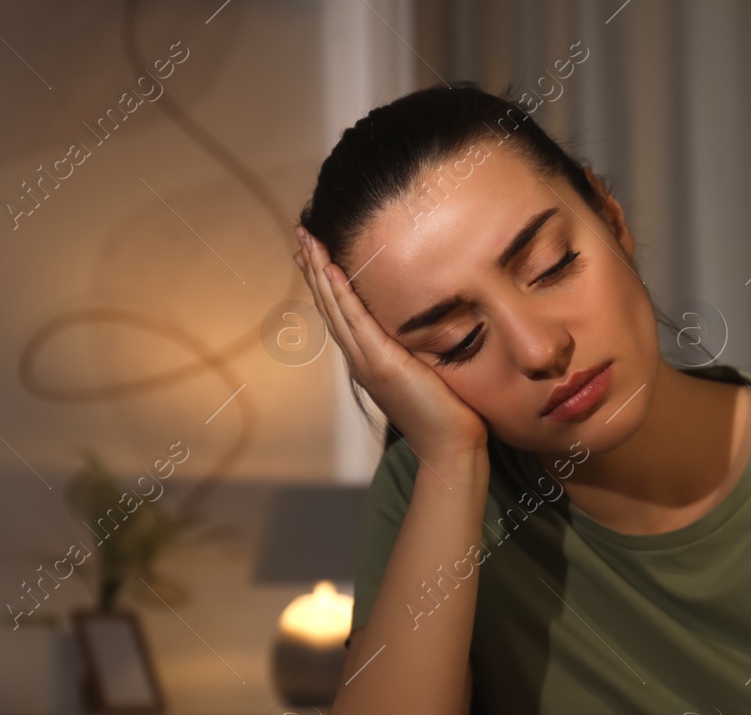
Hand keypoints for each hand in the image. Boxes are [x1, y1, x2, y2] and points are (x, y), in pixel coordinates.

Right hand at [293, 225, 486, 461]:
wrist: (450, 446)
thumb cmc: (447, 411)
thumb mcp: (426, 368)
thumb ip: (416, 346)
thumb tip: (426, 321)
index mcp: (368, 358)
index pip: (340, 311)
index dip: (325, 281)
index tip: (314, 250)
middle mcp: (360, 358)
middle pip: (329, 305)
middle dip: (314, 266)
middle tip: (300, 232)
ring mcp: (368, 362)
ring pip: (336, 309)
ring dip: (320, 272)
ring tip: (307, 240)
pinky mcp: (383, 365)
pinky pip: (357, 322)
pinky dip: (342, 295)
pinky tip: (331, 270)